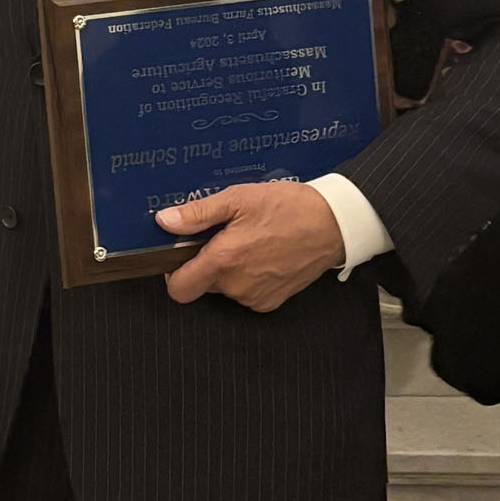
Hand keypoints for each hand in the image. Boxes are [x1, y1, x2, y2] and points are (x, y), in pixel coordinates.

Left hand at [158, 182, 344, 311]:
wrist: (334, 224)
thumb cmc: (288, 208)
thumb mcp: (238, 199)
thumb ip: (197, 214)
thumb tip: (164, 221)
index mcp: (224, 261)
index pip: (179, 289)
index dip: (174, 273)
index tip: (182, 253)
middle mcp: (237, 286)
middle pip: (201, 285)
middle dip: (205, 263)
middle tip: (222, 236)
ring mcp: (256, 297)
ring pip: (224, 288)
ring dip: (228, 269)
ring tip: (248, 241)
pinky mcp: (272, 301)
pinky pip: (245, 293)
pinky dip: (247, 277)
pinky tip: (262, 254)